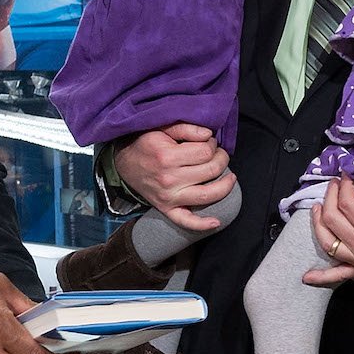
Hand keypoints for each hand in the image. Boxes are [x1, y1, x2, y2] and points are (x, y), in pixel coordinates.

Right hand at [117, 123, 236, 231]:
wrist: (123, 163)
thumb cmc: (145, 143)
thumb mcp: (162, 128)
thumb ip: (186, 128)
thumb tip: (209, 135)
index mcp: (167, 157)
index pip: (206, 152)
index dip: (213, 144)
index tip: (210, 142)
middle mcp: (169, 180)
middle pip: (211, 171)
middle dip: (222, 159)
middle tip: (219, 154)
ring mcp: (168, 197)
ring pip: (207, 195)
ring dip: (225, 186)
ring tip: (230, 176)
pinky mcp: (166, 209)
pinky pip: (186, 221)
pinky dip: (202, 224)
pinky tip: (217, 221)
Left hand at [305, 168, 353, 285]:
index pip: (347, 203)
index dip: (343, 186)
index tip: (346, 176)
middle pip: (332, 218)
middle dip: (330, 196)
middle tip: (334, 185)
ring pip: (327, 241)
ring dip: (317, 222)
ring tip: (318, 207)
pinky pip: (337, 275)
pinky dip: (321, 277)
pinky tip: (307, 276)